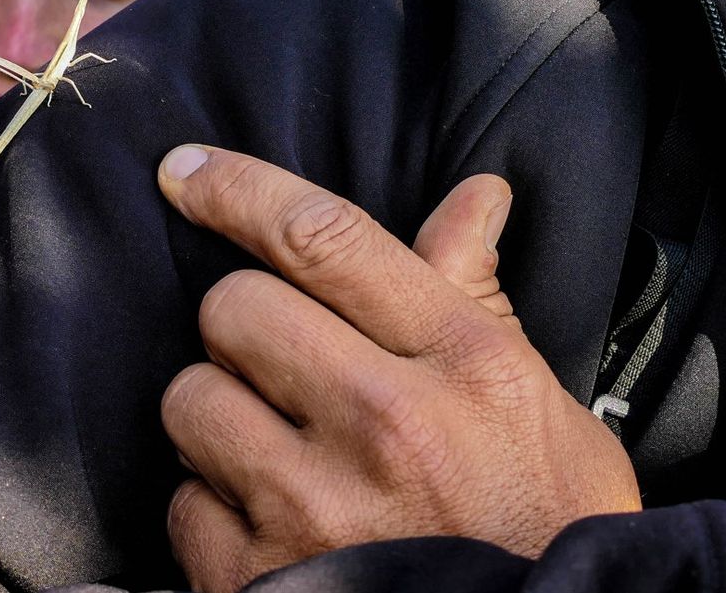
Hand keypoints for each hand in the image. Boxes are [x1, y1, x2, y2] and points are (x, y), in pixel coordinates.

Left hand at [157, 146, 638, 592]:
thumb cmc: (543, 534)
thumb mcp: (540, 410)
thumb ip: (479, 300)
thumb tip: (474, 197)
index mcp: (464, 364)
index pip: (325, 238)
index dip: (238, 190)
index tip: (186, 173)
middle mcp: (386, 423)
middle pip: (234, 307)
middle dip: (243, 327)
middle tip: (282, 370)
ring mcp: (315, 505)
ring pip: (191, 399)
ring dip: (219, 420)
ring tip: (280, 456)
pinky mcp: (257, 578)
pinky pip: (182, 501)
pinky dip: (214, 514)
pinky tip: (273, 529)